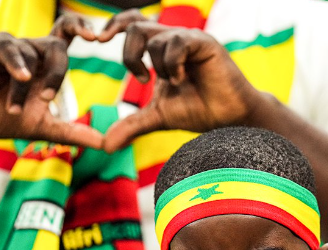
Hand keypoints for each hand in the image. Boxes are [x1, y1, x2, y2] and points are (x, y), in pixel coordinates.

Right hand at [0, 29, 101, 147]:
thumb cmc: (5, 119)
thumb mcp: (44, 127)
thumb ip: (74, 132)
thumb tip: (106, 145)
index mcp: (46, 63)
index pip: (67, 36)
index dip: (80, 29)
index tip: (95, 38)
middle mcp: (31, 50)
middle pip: (57, 46)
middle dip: (58, 73)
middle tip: (48, 98)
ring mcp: (10, 45)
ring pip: (29, 56)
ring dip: (22, 89)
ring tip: (14, 110)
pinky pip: (7, 47)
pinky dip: (16, 63)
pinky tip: (21, 77)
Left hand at [98, 13, 264, 152]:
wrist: (229, 120)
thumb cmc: (199, 112)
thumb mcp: (158, 117)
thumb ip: (132, 125)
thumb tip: (106, 146)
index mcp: (161, 51)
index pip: (132, 24)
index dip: (113, 25)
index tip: (98, 42)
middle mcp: (173, 40)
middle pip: (135, 26)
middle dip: (130, 56)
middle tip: (141, 80)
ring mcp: (189, 39)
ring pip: (155, 39)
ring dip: (158, 68)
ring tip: (174, 84)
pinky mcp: (204, 43)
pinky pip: (177, 42)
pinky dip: (172, 64)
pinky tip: (181, 80)